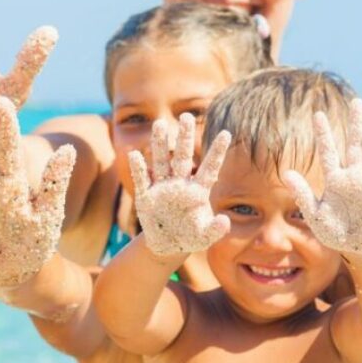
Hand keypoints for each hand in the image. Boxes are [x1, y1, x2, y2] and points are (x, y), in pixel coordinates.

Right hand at [130, 114, 231, 256]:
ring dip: (160, 145)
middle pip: (183, 158)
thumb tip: (224, 221)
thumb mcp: (205, 237)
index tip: (226, 133)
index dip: (217, 152)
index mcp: (197, 192)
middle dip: (184, 138)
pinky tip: (134, 154)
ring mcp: (162, 189)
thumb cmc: (190, 238)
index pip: (209, 168)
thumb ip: (215, 230)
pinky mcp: (146, 198)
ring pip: (161, 162)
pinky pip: (142, 180)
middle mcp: (180, 185)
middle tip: (186, 116)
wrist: (168, 246)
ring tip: (159, 124)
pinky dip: (139, 169)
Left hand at [284, 99, 361, 256]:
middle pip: (356, 145)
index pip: (328, 152)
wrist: (356, 247)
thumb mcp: (315, 214)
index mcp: (335, 180)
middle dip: (356, 124)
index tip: (318, 114)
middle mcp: (354, 177)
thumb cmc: (333, 231)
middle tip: (358, 101)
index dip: (323, 133)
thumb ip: (302, 194)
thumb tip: (285, 173)